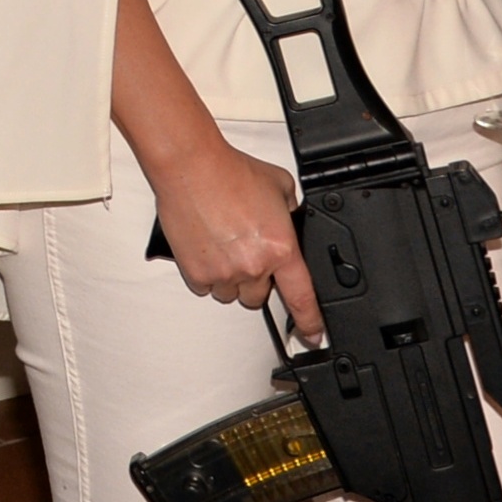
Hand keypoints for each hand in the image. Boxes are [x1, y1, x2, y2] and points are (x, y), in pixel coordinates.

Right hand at [151, 138, 324, 343]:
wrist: (190, 166)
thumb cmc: (230, 172)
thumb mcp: (280, 187)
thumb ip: (290, 214)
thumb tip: (289, 223)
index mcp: (281, 248)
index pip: (302, 298)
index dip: (310, 323)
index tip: (311, 335)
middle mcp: (253, 266)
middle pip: (260, 297)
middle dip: (256, 279)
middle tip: (246, 251)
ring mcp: (223, 272)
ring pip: (231, 294)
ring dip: (231, 277)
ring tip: (223, 244)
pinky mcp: (195, 272)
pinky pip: (206, 287)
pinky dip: (207, 272)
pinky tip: (207, 246)